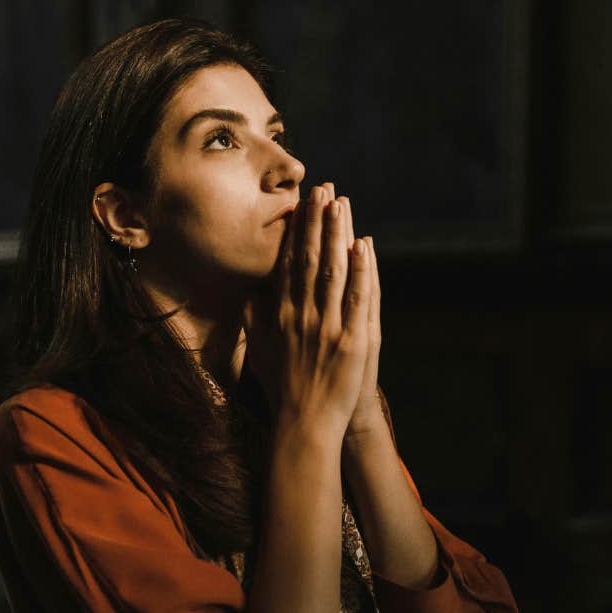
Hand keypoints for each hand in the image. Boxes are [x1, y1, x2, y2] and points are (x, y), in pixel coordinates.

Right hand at [242, 184, 373, 441]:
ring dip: (338, 234)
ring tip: (341, 202)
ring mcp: (328, 327)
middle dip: (317, 221)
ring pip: (334, 271)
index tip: (302, 204)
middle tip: (323, 187)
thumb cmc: (283, 390)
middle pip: (311, 258)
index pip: (289, 263)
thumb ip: (255, 320)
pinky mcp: (352, 341)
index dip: (297, 231)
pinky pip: (358, 298)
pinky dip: (362, 270)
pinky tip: (364, 245)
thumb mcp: (260, 352)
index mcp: (282, 315)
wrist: (304, 425)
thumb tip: (247, 294)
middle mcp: (303, 315)